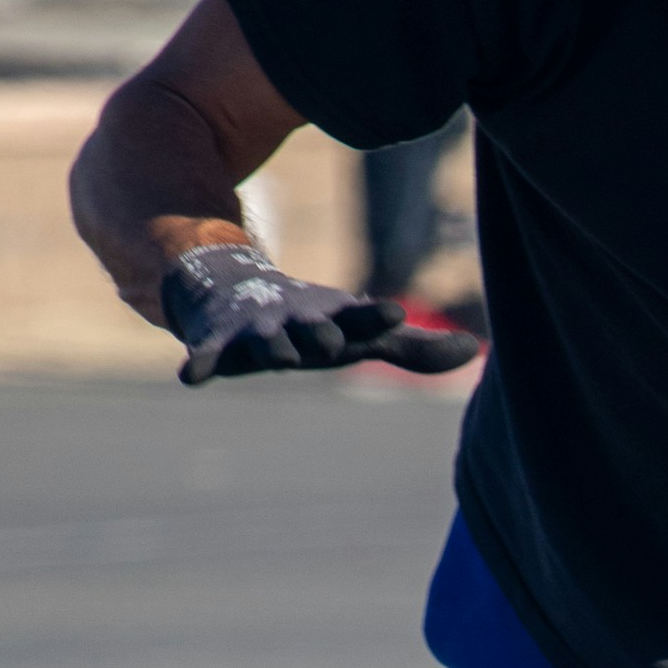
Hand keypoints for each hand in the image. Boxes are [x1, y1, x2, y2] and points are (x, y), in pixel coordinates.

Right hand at [158, 240, 478, 385]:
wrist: (235, 291)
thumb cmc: (312, 322)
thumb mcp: (360, 335)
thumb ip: (413, 351)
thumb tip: (476, 352)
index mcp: (334, 320)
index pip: (362, 319)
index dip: (376, 317)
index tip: (395, 314)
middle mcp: (297, 322)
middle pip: (313, 329)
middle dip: (321, 333)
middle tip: (334, 342)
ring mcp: (256, 331)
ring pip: (266, 342)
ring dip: (272, 347)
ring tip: (278, 357)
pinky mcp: (218, 343)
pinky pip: (208, 356)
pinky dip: (201, 363)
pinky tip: (191, 376)